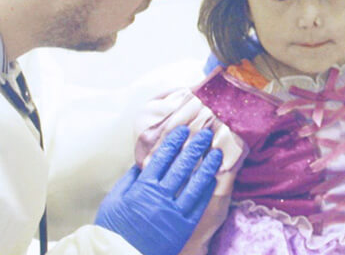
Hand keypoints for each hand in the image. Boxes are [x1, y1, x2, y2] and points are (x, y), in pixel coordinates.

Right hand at [95, 126, 222, 254]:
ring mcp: (174, 213)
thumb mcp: (114, 201)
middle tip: (206, 133)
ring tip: (216, 153)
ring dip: (207, 166)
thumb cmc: (114, 228)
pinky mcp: (183, 227)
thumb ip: (129, 180)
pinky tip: (213, 179)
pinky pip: (199, 205)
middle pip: (181, 167)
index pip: (162, 159)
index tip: (183, 130)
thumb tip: (142, 163)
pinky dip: (207, 191)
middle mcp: (160, 198)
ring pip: (195, 185)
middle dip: (195, 147)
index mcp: (142, 189)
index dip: (174, 142)